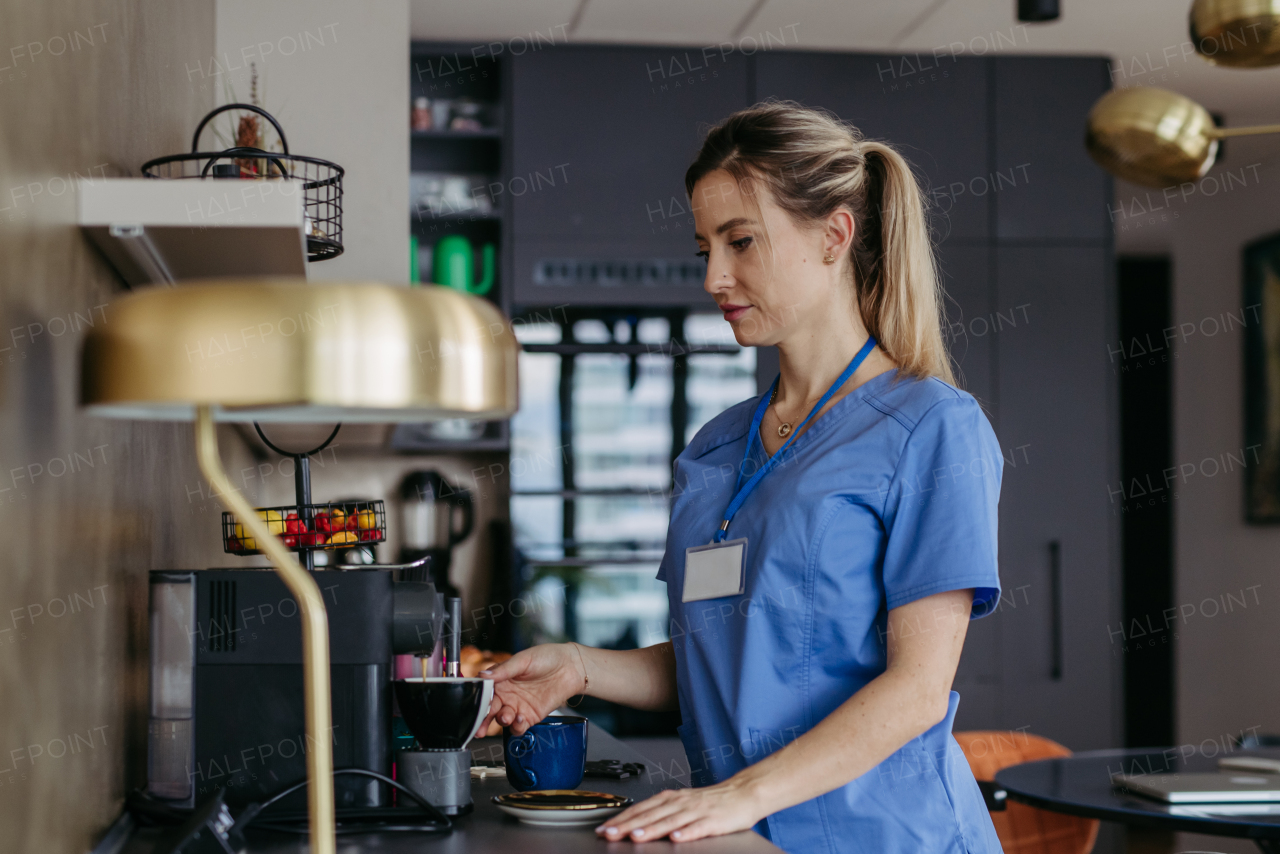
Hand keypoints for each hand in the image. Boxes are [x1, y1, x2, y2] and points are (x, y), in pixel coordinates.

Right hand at [478, 643, 583, 735]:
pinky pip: (519, 727)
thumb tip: (482, 676)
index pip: (484, 692)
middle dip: (483, 719)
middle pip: (489, 710)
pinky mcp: (530, 716)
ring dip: (501, 722)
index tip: (475, 707)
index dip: (478, 700)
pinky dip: (516, 727)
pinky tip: (519, 720)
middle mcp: (506, 695)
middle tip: (480, 726)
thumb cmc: (547, 657)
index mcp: (501, 679)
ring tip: (506, 718)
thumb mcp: (523, 660)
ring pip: (502, 720)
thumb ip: (503, 670)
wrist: (571, 667)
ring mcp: (517, 706)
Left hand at [595, 777, 763, 842]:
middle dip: (628, 825)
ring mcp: (697, 811)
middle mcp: (681, 802)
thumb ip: (662, 813)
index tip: (604, 828)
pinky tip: (676, 838)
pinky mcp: (714, 821)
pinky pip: (698, 828)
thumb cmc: (713, 802)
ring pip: (670, 820)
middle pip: (650, 814)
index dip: (622, 818)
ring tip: (636, 837)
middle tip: (610, 834)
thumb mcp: (683, 803)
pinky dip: (686, 832)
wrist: (743, 793)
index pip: (641, 808)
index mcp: (672, 798)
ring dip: (651, 829)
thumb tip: (636, 824)